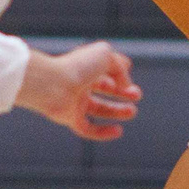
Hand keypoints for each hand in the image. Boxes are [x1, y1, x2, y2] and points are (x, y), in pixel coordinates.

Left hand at [17, 42, 142, 141]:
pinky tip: (118, 131)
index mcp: (85, 65)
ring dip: (116, 111)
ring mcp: (74, 101)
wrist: (52, 84)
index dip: (121, 75)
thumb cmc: (77, 66)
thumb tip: (125, 85)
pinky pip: (87, 129)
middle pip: (104, 89)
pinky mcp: (69, 118)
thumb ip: (120, 68)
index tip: (131, 80)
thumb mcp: (105, 56)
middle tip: (136, 96)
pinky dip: (103, 132)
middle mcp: (79, 82)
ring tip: (132, 112)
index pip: (106, 70)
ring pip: (98, 109)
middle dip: (122, 93)